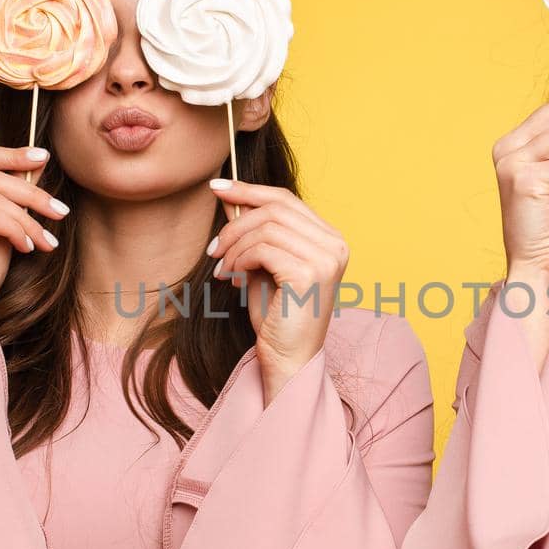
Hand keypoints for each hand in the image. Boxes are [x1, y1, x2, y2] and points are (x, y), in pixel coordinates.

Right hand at [0, 145, 67, 334]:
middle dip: (32, 193)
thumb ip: (14, 194)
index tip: (43, 157)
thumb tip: (38, 162)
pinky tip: (27, 248)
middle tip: (61, 211)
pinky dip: (15, 230)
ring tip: (46, 240)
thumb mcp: (4, 224)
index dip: (11, 154)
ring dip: (28, 219)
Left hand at [205, 179, 347, 398]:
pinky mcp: (309, 272)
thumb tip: (230, 196)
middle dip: (236, 222)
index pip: (286, 200)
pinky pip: (262, 249)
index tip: (217, 188)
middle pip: (275, 208)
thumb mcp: (264, 265)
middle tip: (213, 248)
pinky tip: (232, 280)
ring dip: (234, 246)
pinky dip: (239, 261)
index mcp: (330, 239)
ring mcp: (326, 258)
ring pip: (265, 227)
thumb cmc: (276, 316)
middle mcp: (335, 244)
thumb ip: (254, 232)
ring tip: (223, 269)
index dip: (249, 190)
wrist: (287, 359)